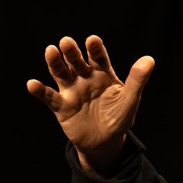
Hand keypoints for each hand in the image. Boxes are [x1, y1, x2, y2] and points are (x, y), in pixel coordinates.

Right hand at [27, 35, 152, 173]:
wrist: (105, 141)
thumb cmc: (118, 117)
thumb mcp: (129, 100)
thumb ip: (137, 81)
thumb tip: (149, 59)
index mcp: (102, 74)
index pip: (98, 58)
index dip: (95, 49)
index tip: (92, 40)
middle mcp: (84, 78)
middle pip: (76, 62)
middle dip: (71, 52)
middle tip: (66, 42)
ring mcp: (71, 90)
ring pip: (61, 73)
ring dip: (54, 63)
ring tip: (50, 51)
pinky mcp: (61, 106)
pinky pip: (49, 97)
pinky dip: (40, 91)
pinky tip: (32, 84)